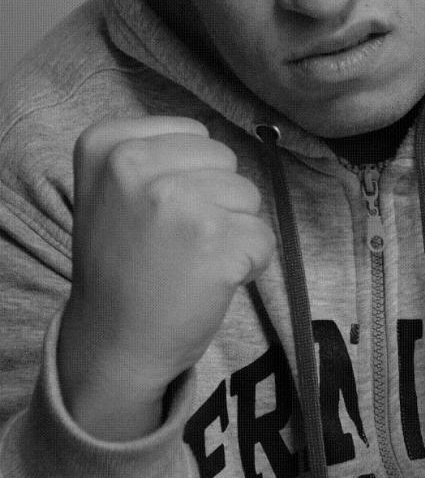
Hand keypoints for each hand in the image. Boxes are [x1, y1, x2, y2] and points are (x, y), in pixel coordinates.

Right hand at [58, 116, 275, 438]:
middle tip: (177, 240)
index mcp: (107, 144)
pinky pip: (263, 236)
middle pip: (224, 158)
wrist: (113, 344)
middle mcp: (133, 164)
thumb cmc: (125, 263)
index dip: (189, 175)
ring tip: (191, 260)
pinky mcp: (214, 240)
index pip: (194, 132)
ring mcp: (174, 201)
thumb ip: (159, 152)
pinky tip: (209, 281)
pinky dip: (249, 262)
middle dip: (216, 198)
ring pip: (248, 194)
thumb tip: (231, 147)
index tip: (153, 214)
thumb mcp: (114, 188)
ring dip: (233, 230)